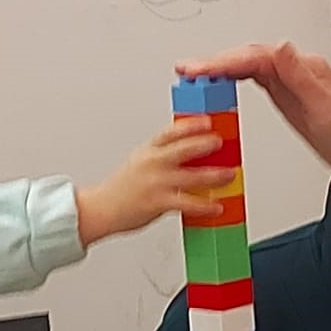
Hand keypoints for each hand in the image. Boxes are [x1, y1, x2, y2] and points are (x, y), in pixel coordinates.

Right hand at [76, 123, 231, 244]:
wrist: (101, 209)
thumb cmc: (123, 187)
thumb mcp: (141, 160)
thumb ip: (163, 153)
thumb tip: (193, 148)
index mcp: (149, 150)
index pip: (171, 131)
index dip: (191, 125)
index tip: (207, 121)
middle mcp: (152, 163)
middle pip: (183, 149)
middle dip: (204, 143)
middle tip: (220, 142)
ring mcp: (156, 183)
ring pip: (190, 177)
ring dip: (213, 175)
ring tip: (229, 174)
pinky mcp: (158, 203)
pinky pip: (187, 204)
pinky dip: (205, 206)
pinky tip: (217, 206)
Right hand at [177, 44, 330, 178]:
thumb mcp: (325, 109)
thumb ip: (300, 78)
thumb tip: (281, 47)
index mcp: (306, 69)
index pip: (258, 57)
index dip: (225, 61)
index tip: (200, 69)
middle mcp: (298, 69)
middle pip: (249, 57)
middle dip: (215, 62)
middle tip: (186, 70)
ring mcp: (292, 82)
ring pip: (250, 65)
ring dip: (221, 68)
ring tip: (193, 74)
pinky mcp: (288, 96)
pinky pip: (255, 79)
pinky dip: (234, 78)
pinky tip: (220, 82)